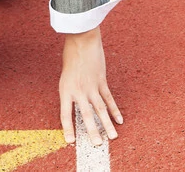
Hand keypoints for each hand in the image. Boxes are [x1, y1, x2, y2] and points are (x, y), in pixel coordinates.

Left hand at [59, 27, 121, 145]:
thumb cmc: (71, 57)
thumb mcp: (65, 77)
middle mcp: (78, 91)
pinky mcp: (101, 81)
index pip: (65, 115)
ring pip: (101, 109)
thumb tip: (77, 106)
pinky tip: (119, 120)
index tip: (70, 141)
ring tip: (112, 137)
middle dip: (92, 131)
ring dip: (107, 124)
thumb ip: (71, 92)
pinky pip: (109, 98)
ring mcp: (91, 86)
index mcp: (65, 91)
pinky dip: (115, 110)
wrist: (82, 40)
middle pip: (86, 115)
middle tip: (97, 145)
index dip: (68, 129)